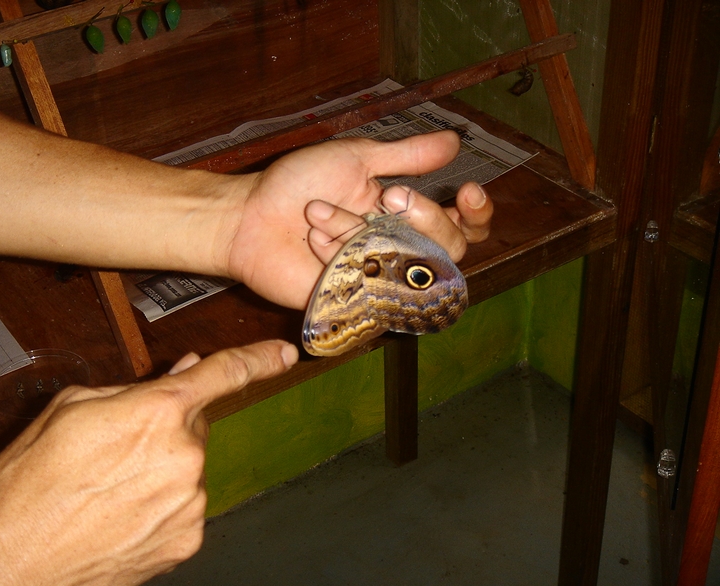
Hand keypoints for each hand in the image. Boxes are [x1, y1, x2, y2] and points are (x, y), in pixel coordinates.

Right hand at [0, 340, 298, 585]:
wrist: (7, 566)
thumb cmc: (27, 485)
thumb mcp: (69, 410)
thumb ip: (136, 388)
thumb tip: (186, 370)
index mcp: (156, 412)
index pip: (225, 373)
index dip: (260, 358)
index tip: (284, 353)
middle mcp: (184, 457)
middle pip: (193, 426)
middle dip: (164, 429)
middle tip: (115, 451)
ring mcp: (189, 503)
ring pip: (188, 469)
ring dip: (161, 470)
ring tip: (108, 490)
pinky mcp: (186, 540)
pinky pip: (184, 506)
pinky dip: (162, 505)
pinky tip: (121, 515)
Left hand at [224, 130, 492, 308]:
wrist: (250, 217)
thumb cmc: (297, 184)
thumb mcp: (356, 158)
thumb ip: (406, 156)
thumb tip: (456, 143)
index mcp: (406, 213)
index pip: (464, 225)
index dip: (477, 213)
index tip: (467, 191)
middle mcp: (401, 247)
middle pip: (451, 249)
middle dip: (425, 219)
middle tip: (389, 196)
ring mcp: (380, 276)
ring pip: (409, 264)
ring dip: (362, 231)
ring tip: (321, 213)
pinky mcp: (356, 299)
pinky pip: (373, 283)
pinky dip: (340, 253)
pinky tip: (313, 237)